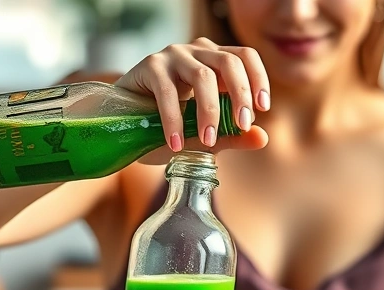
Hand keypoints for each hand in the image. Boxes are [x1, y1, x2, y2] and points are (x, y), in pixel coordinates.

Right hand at [114, 37, 269, 162]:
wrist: (121, 124)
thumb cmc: (166, 124)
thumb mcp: (202, 133)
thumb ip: (231, 134)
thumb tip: (261, 137)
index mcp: (214, 60)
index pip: (245, 57)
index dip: (258, 79)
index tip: (262, 108)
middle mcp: (196, 52)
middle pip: (229, 62)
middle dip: (240, 95)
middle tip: (242, 125)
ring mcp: (172, 56)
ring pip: (203, 76)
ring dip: (209, 112)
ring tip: (208, 141)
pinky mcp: (149, 66)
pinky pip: (168, 92)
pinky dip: (174, 121)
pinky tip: (175, 144)